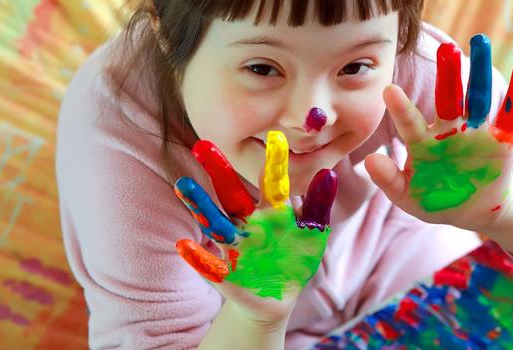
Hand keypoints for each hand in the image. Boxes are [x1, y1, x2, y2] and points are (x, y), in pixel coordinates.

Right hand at [174, 131, 337, 323]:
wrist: (279, 297)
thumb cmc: (295, 259)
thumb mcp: (312, 233)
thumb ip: (318, 206)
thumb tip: (328, 173)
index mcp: (271, 211)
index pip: (271, 182)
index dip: (274, 162)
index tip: (275, 135)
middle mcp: (248, 223)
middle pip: (231, 194)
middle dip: (219, 172)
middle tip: (203, 144)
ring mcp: (235, 246)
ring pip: (215, 222)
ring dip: (200, 205)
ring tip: (183, 184)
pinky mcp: (226, 274)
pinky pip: (209, 265)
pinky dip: (197, 257)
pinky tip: (184, 246)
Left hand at [365, 34, 512, 231]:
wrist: (472, 211)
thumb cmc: (434, 200)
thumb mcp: (408, 197)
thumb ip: (389, 180)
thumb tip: (369, 160)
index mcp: (423, 143)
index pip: (410, 123)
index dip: (401, 109)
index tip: (388, 90)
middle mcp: (449, 131)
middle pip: (448, 98)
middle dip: (448, 75)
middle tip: (446, 49)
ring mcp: (476, 132)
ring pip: (478, 97)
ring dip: (480, 72)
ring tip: (480, 43)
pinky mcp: (501, 139)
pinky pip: (510, 113)